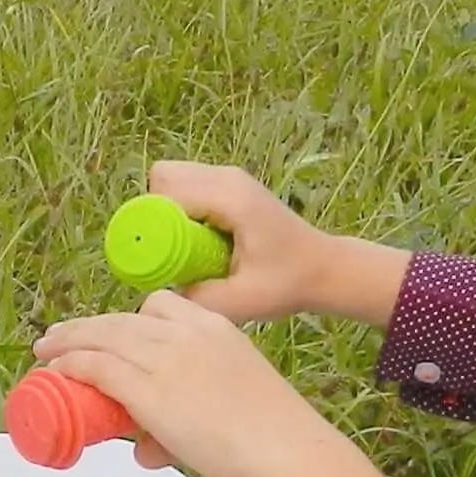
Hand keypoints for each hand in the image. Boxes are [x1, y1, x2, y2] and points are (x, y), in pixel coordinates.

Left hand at [33, 293, 413, 476]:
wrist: (283, 446)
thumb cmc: (271, 433)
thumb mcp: (230, 404)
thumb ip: (185, 423)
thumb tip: (145, 451)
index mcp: (214, 326)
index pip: (162, 304)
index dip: (130, 318)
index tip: (113, 331)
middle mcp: (186, 333)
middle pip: (122, 319)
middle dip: (87, 327)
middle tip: (60, 337)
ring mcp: (164, 358)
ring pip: (103, 337)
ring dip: (69, 342)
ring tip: (46, 351)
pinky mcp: (147, 388)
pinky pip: (98, 366)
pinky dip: (73, 365)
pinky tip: (57, 371)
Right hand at [143, 160, 410, 329]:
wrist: (322, 267)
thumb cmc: (286, 283)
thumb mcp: (241, 301)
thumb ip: (197, 297)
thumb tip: (161, 289)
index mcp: (232, 199)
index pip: (168, 193)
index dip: (153, 223)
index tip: (159, 255)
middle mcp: (228, 178)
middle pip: (164, 176)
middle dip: (156, 213)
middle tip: (172, 249)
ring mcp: (229, 176)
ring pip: (172, 176)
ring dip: (168, 209)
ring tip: (187, 245)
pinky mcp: (230, 182)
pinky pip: (186, 183)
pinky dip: (181, 206)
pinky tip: (198, 237)